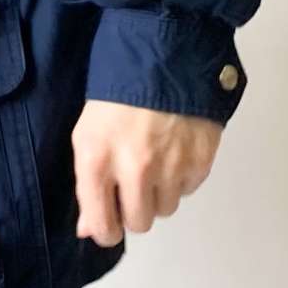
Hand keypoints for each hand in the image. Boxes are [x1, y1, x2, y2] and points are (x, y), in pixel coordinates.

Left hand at [71, 100, 221, 243]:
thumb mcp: (88, 133)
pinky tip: (173, 151)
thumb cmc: (119, 92)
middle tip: (133, 186)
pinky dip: (181, 178)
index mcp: (97, 160)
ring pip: (166, 209)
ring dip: (159, 193)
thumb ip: (87, 184)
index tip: (108, 227)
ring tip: (155, 161)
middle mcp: (134, 168)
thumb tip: (89, 228)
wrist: (165, 55)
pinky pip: (188, 189)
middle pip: (139, 223)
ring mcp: (171, 166)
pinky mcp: (200, 160)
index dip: (105, 232)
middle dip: (135, 211)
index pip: (102, 224)